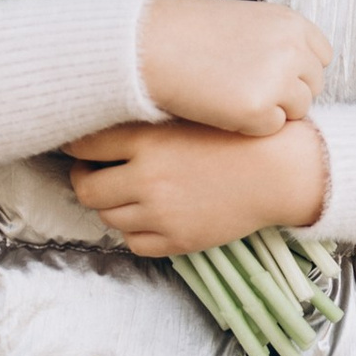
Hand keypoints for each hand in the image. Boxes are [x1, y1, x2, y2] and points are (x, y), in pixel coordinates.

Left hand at [67, 118, 327, 256]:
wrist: (282, 171)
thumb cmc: (240, 134)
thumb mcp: (190, 113)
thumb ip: (146, 119)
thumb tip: (102, 121)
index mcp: (147, 141)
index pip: (84, 145)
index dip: (73, 144)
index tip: (76, 143)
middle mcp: (147, 179)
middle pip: (86, 188)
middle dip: (85, 179)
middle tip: (94, 171)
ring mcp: (161, 214)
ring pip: (108, 217)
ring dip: (112, 204)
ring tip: (126, 191)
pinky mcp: (177, 240)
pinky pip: (134, 242)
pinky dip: (134, 230)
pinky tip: (149, 214)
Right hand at [137, 0, 331, 136]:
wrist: (150, 45)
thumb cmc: (187, 33)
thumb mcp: (244, 21)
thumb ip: (275, 42)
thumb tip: (297, 71)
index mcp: (290, 23)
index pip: (321, 56)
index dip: (298, 70)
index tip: (273, 75)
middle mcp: (292, 49)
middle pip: (312, 86)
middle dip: (287, 93)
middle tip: (249, 90)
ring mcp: (278, 80)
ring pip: (297, 110)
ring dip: (271, 110)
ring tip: (233, 96)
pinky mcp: (258, 110)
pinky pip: (271, 129)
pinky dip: (250, 125)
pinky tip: (222, 108)